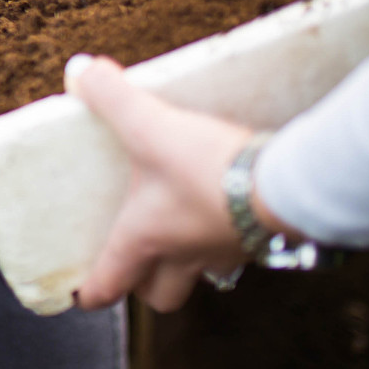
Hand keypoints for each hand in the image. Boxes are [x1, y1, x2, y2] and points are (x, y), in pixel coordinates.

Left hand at [67, 55, 290, 311]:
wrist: (290, 184)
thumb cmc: (208, 167)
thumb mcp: (149, 124)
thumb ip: (111, 97)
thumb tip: (78, 72)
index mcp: (147, 239)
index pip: (110, 283)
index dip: (90, 293)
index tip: (79, 296)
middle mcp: (186, 257)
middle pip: (161, 295)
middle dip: (144, 285)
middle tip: (135, 263)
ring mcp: (227, 253)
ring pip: (202, 275)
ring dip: (188, 262)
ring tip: (180, 230)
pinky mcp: (262, 239)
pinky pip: (237, 251)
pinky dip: (226, 237)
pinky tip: (225, 207)